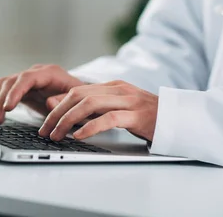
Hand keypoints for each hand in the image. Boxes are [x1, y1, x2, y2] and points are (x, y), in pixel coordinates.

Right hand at [0, 64, 84, 123]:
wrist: (78, 96)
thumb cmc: (79, 98)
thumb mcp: (77, 99)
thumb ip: (64, 100)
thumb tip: (48, 102)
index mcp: (49, 73)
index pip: (27, 78)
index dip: (15, 91)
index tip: (8, 107)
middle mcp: (35, 73)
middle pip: (11, 81)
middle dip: (1, 100)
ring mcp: (26, 79)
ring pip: (4, 85)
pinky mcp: (20, 87)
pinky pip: (2, 88)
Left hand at [38, 80, 157, 141]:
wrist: (178, 119)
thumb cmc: (147, 117)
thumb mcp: (118, 108)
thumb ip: (95, 107)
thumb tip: (64, 108)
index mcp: (113, 86)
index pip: (77, 90)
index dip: (58, 104)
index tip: (45, 119)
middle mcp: (119, 89)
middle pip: (79, 95)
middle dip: (58, 113)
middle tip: (46, 130)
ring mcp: (128, 100)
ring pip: (90, 104)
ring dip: (69, 120)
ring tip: (58, 134)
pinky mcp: (137, 115)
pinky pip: (109, 118)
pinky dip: (91, 126)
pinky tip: (79, 135)